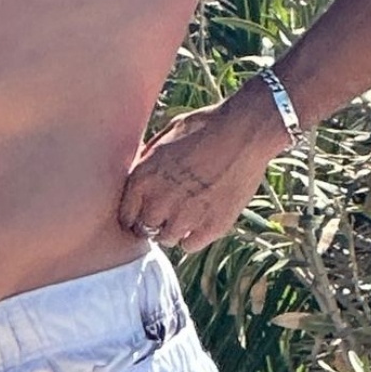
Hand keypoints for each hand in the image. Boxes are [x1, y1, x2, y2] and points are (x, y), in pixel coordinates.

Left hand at [117, 96, 276, 252]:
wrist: (245, 131)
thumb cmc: (205, 126)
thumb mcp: (167, 135)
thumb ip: (148, 158)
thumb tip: (138, 170)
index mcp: (143, 177)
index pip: (125, 216)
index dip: (133, 216)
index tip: (144, 213)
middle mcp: (160, 200)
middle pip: (145, 230)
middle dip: (153, 223)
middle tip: (166, 214)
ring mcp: (186, 216)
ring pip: (167, 239)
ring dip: (172, 231)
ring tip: (184, 217)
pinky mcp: (212, 225)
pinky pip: (190, 245)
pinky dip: (193, 237)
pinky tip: (200, 222)